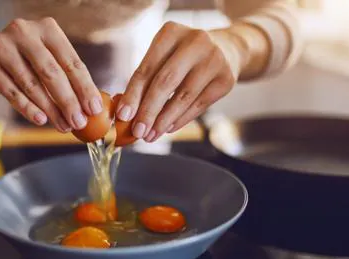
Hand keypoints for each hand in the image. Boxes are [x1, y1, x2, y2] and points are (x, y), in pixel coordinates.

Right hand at [0, 18, 102, 131]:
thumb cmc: (28, 59)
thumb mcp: (49, 56)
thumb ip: (67, 76)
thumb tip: (91, 106)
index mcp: (47, 28)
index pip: (71, 61)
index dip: (84, 87)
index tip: (93, 109)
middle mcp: (24, 33)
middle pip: (51, 73)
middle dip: (68, 101)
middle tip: (79, 122)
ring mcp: (4, 48)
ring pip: (32, 85)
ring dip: (50, 110)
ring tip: (63, 126)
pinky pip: (12, 93)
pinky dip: (28, 109)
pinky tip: (41, 120)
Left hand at [116, 22, 246, 141]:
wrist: (225, 50)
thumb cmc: (182, 58)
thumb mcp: (163, 58)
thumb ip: (146, 81)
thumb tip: (126, 113)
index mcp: (171, 32)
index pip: (147, 69)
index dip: (133, 94)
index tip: (122, 116)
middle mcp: (195, 41)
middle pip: (165, 83)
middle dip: (148, 111)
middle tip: (137, 131)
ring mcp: (214, 59)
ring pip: (183, 97)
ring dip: (163, 121)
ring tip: (151, 136)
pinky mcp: (226, 79)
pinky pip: (198, 105)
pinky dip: (180, 120)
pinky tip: (168, 129)